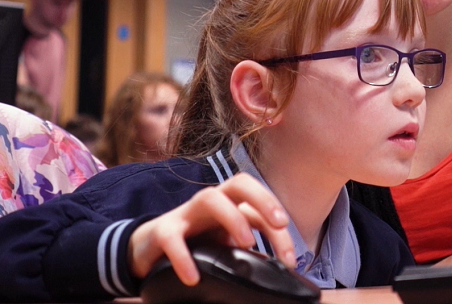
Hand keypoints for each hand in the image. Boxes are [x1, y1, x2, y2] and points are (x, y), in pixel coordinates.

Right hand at [128, 173, 294, 284]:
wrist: (150, 246)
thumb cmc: (197, 242)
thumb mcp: (227, 242)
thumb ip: (250, 246)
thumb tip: (282, 266)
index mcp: (231, 204)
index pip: (260, 204)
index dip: (279, 227)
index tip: (292, 258)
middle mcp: (212, 202)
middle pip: (239, 182)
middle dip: (262, 198)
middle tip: (279, 224)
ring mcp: (187, 213)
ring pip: (209, 198)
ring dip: (232, 217)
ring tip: (246, 244)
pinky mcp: (162, 230)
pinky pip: (171, 237)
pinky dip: (183, 257)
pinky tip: (193, 277)